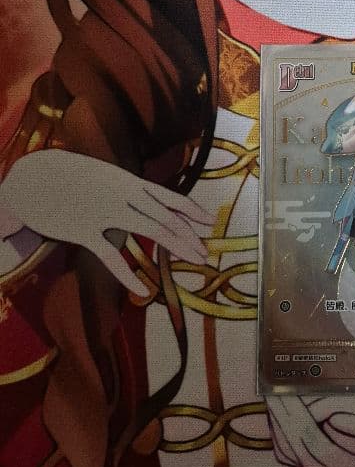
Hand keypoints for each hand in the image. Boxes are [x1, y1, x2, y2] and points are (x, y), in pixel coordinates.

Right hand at [0, 149, 212, 294]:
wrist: (33, 177)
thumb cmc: (72, 178)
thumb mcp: (107, 178)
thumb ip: (129, 192)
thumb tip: (151, 207)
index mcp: (129, 181)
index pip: (168, 197)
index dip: (191, 210)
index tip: (209, 222)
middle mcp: (123, 194)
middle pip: (165, 217)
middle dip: (188, 236)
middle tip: (204, 253)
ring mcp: (105, 211)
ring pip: (150, 229)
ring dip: (175, 246)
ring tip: (191, 259)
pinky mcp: (84, 230)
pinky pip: (110, 255)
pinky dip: (126, 273)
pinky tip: (142, 288)